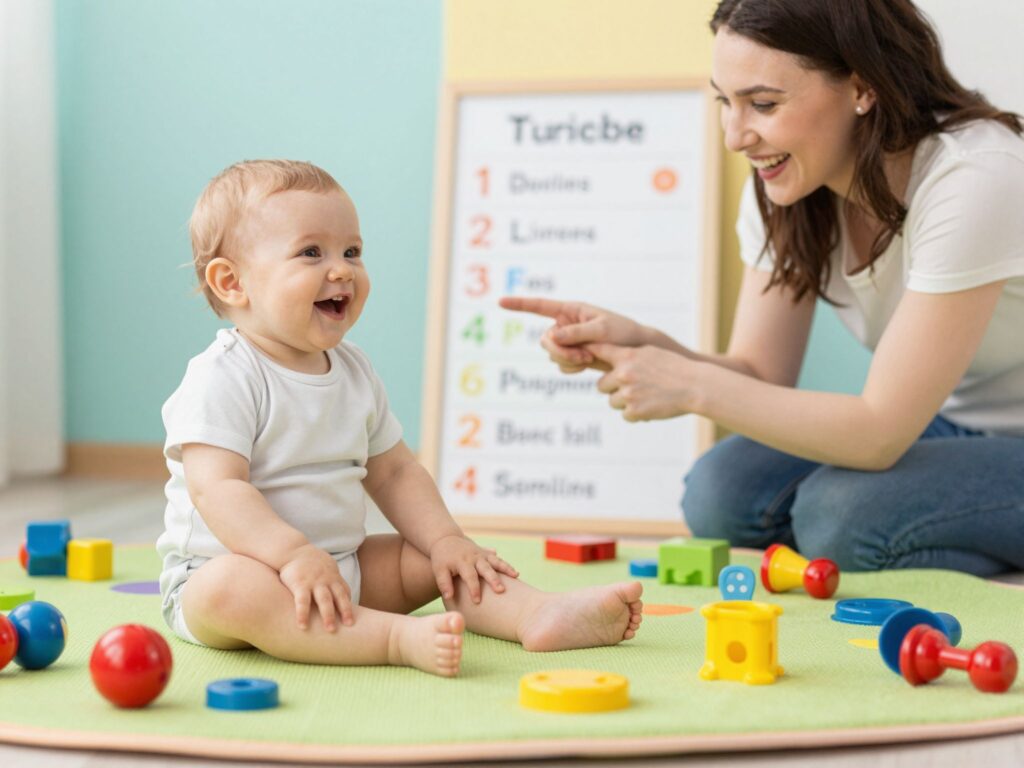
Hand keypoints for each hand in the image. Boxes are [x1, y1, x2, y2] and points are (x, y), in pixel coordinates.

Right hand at [278, 543, 354, 630]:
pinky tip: (302, 626)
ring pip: (324, 600)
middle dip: (346, 611)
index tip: (353, 620)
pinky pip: (302, 601)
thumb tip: (342, 595)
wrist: (292, 550)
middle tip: (350, 626)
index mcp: (333, 577)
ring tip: (331, 630)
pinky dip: (303, 614)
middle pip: (339, 596)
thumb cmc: (310, 562)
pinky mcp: (299, 584)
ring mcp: (314, 582)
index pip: (344, 592)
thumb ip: (333, 580)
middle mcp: (326, 580)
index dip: (349, 605)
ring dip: (328, 615)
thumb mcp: (326, 567)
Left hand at [430, 535, 518, 603]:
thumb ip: (444, 583)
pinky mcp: (486, 553)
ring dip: (506, 569)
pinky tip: (515, 574)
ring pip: (496, 562)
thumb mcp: (439, 570)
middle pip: (486, 569)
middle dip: (494, 579)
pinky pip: (498, 560)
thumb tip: (448, 597)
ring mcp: (482, 554)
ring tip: (515, 576)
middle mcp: (474, 557)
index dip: (473, 589)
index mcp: (463, 562)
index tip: (477, 601)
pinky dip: (506, 565)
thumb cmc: (442, 558)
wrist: (446, 539)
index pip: (469, 577)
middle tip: (501, 590)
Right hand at [499, 297, 646, 373]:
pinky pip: (561, 365)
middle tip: (583, 357)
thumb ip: (577, 333)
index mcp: (571, 310)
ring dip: (569, 360)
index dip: (520, 304)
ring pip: (552, 355)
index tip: (500, 302)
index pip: (540, 306)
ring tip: (590, 358)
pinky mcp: (573, 355)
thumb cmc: (623, 334)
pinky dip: (571, 367)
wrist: (637, 351)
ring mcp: (568, 341)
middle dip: (560, 351)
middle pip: (545, 340)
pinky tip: (587, 364)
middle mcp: (566, 324)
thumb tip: (553, 337)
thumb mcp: (602, 330)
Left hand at [587, 343, 701, 421]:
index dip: (585, 352)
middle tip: (634, 386)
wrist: (694, 385)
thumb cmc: (674, 367)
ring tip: (647, 395)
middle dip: (614, 388)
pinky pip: (625, 415)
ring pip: (613, 402)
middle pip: (601, 385)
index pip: (596, 352)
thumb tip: (609, 359)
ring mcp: (628, 393)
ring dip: (625, 402)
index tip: (571, 350)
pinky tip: (652, 405)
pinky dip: (636, 413)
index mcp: (626, 356)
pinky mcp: (634, 411)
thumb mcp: (650, 353)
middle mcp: (623, 374)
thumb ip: (627, 356)